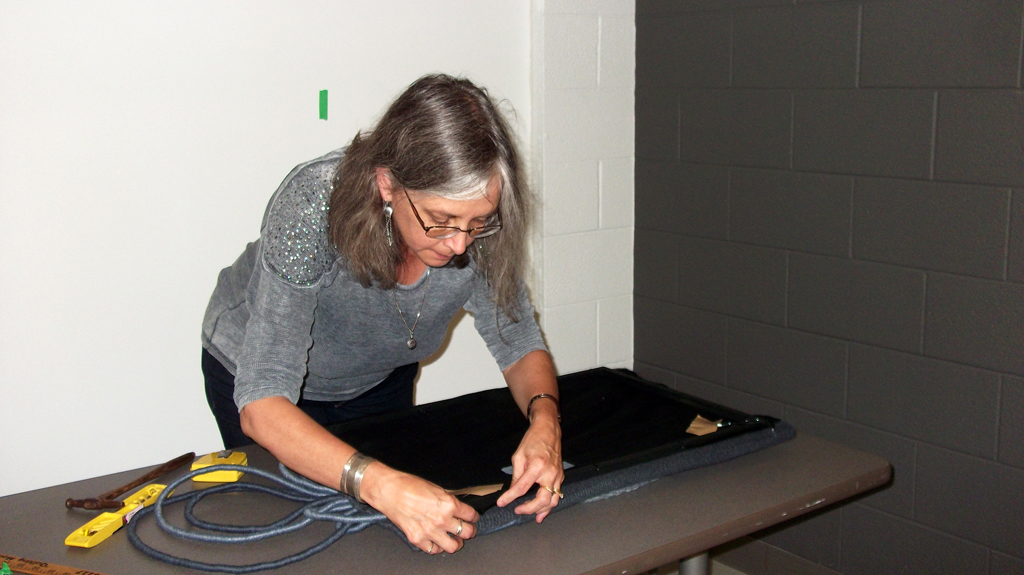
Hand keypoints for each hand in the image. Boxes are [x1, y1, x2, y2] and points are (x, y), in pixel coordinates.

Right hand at [360, 463, 479, 553]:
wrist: (389, 491)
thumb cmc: (409, 485)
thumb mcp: (436, 488)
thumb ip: (449, 500)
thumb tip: (458, 507)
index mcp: (448, 504)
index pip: (471, 515)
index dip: (474, 517)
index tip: (473, 518)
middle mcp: (441, 520)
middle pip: (466, 532)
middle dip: (470, 531)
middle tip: (468, 529)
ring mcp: (430, 532)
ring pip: (454, 546)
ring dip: (456, 543)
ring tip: (455, 539)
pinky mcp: (417, 539)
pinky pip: (434, 550)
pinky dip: (437, 546)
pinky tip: (437, 541)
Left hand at [495, 410, 562, 521]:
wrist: (548, 430)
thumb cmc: (532, 440)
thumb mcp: (519, 456)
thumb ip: (516, 475)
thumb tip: (513, 491)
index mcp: (537, 466)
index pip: (521, 488)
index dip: (509, 497)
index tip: (501, 503)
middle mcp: (550, 473)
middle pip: (542, 500)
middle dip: (529, 509)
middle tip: (517, 510)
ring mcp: (557, 476)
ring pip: (553, 501)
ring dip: (542, 511)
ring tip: (533, 517)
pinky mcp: (561, 477)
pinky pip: (557, 495)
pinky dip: (549, 504)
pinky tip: (542, 511)